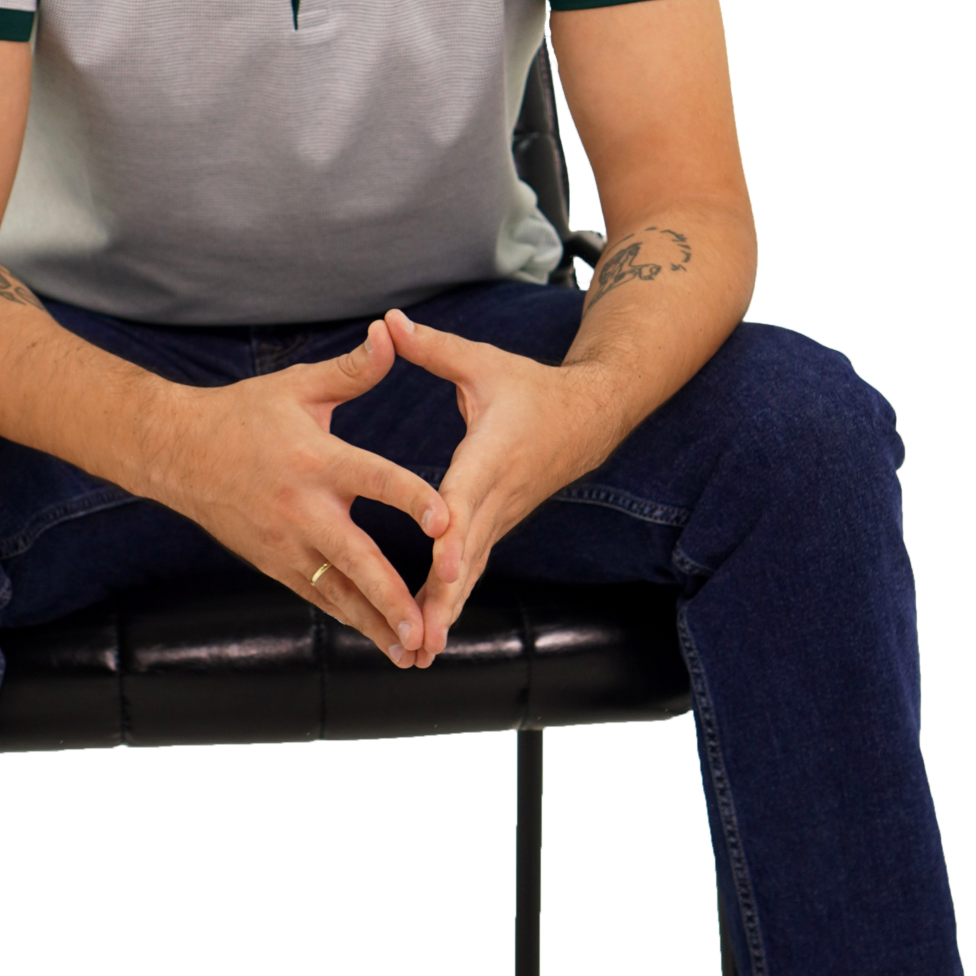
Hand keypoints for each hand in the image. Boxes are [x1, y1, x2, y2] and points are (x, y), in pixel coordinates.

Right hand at [163, 319, 450, 663]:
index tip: (448, 520)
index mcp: (315, 460)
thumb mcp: (299, 386)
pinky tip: (381, 639)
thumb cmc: (244, 414)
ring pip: (337, 591)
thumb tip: (391, 334)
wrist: (176, 454)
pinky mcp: (275, 564)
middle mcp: (301, 509)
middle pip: (355, 557)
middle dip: (391, 595)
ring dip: (374, 622)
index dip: (412, 498)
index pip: (373, 480)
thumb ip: (353, 370)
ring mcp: (285, 544)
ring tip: (411, 650)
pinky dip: (349, 618)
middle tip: (425, 623)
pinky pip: (318, 596)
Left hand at [381, 309, 597, 662]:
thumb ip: (432, 348)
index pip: (468, 499)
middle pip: (468, 554)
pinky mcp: (497, 529)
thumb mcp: (482, 363)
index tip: (438, 564)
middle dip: (444, 597)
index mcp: (491, 456)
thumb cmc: (528, 388)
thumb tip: (387, 322)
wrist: (588, 417)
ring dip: (447, 613)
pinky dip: (452, 604)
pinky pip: (472, 572)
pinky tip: (429, 636)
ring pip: (471, 573)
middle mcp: (497, 496)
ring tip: (419, 653)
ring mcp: (500, 518)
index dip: (452, 533)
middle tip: (420, 636)